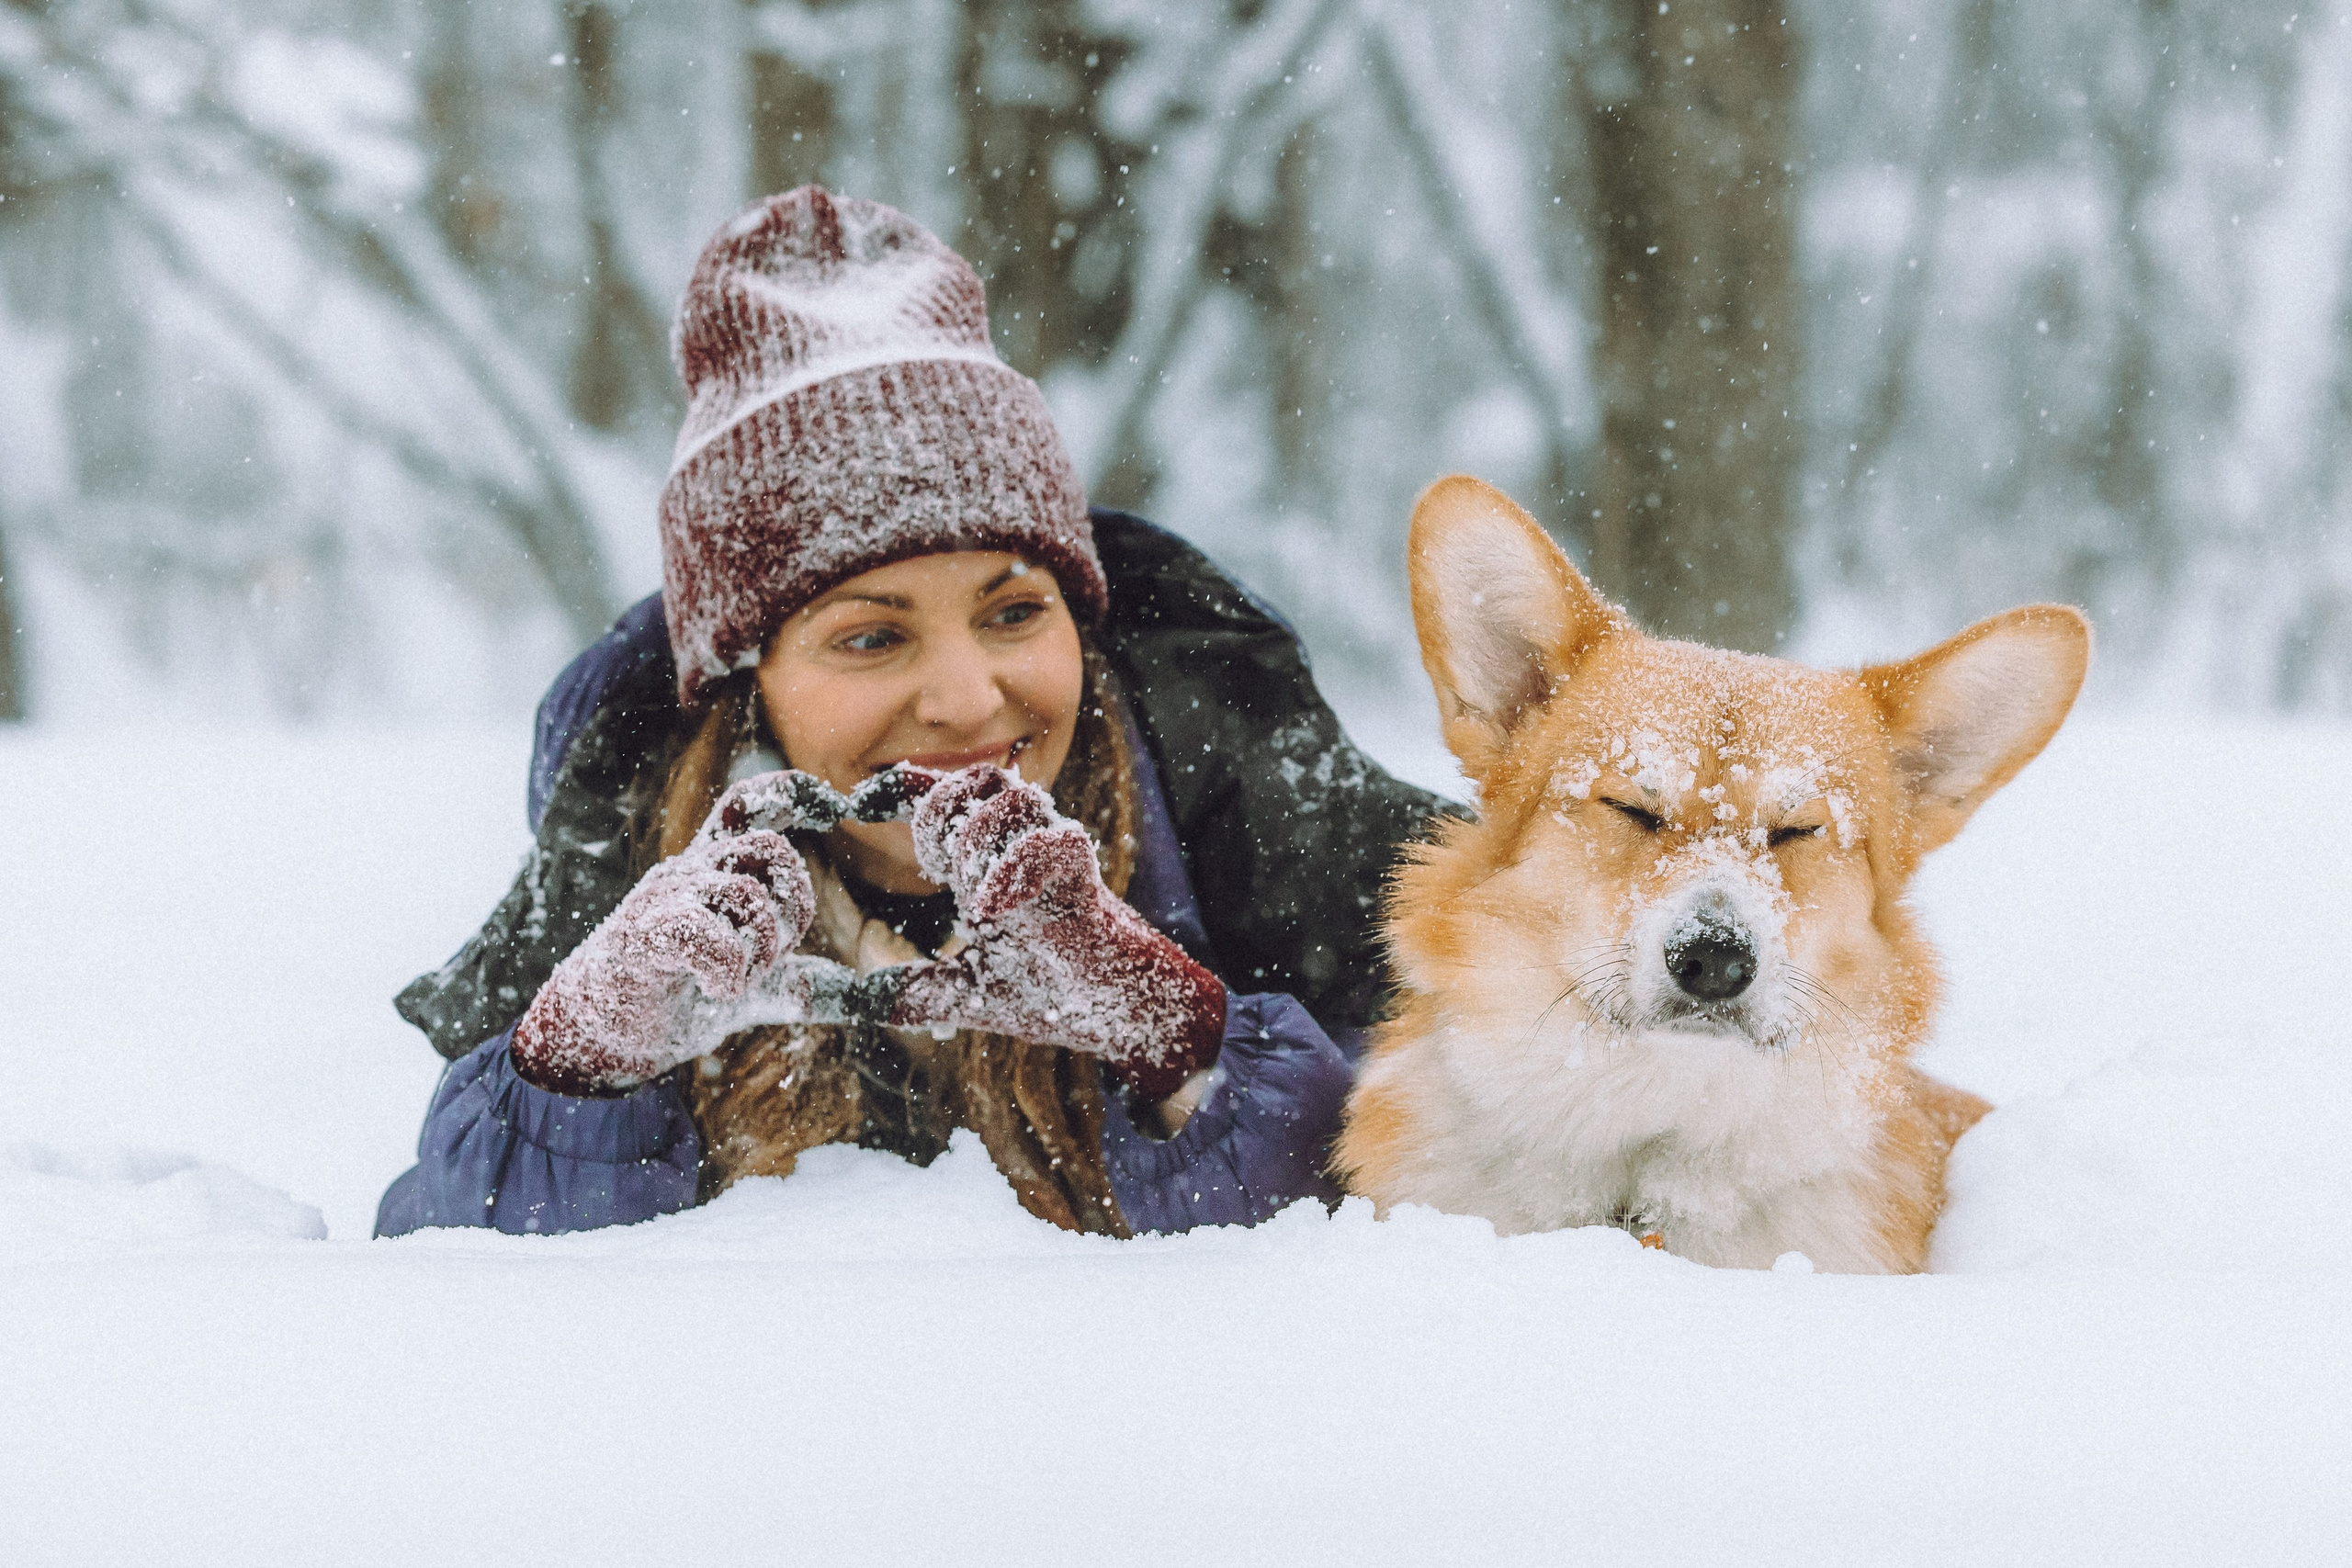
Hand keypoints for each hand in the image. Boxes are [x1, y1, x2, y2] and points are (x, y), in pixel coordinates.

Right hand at [510, 771, 872, 1094]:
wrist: (608, 1034)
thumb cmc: (686, 995)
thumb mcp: (765, 989)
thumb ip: (818, 987)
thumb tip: (882, 1001)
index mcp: (718, 871)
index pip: (752, 802)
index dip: (792, 791)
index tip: (834, 805)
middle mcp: (691, 870)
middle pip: (769, 849)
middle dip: (793, 907)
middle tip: (773, 955)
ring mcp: (663, 897)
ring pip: (744, 893)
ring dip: (762, 948)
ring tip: (740, 980)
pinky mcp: (641, 934)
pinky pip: (704, 933)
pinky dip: (727, 969)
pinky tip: (719, 990)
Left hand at [876, 766, 1227, 1101]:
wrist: (1113, 1014)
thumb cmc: (1047, 993)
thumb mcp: (961, 995)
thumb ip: (907, 991)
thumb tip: (849, 996)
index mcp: (988, 864)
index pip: (945, 802)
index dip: (903, 791)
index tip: (861, 804)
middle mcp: (1019, 848)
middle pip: (976, 778)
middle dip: (941, 815)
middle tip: (937, 871)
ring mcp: (1052, 856)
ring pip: (1013, 796)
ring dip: (978, 838)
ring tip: (972, 896)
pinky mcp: (1082, 876)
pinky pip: (1050, 842)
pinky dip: (1013, 869)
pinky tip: (992, 911)